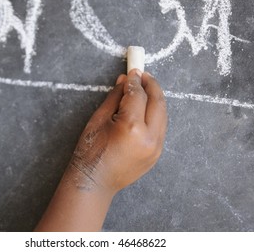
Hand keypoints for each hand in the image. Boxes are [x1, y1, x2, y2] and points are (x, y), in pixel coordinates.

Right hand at [69, 69, 166, 193]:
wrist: (95, 183)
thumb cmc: (90, 151)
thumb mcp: (98, 120)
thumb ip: (115, 98)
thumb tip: (125, 80)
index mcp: (132, 128)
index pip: (138, 95)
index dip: (135, 80)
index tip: (132, 70)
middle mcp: (150, 137)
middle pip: (158, 102)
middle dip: (151, 85)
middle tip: (143, 75)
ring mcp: (156, 148)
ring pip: (163, 115)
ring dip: (155, 99)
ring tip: (145, 89)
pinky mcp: (157, 154)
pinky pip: (161, 127)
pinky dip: (155, 114)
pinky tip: (146, 108)